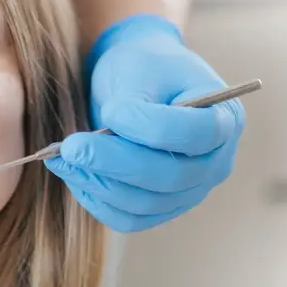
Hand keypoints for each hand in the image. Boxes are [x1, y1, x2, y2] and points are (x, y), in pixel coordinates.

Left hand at [44, 15, 243, 231]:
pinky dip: (98, 202)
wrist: (143, 81)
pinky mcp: (163, 207)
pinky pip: (130, 219)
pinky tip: (75, 177)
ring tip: (62, 159)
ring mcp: (192, 190)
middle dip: (113, 163)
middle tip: (70, 147)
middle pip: (169, 177)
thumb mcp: (141, 68)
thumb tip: (106, 137)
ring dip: (98, 184)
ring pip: (145, 203)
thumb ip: (132, 102)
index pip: (194, 134)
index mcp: (224, 118)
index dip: (148, 127)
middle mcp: (216, 162)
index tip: (111, 111)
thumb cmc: (146, 67)